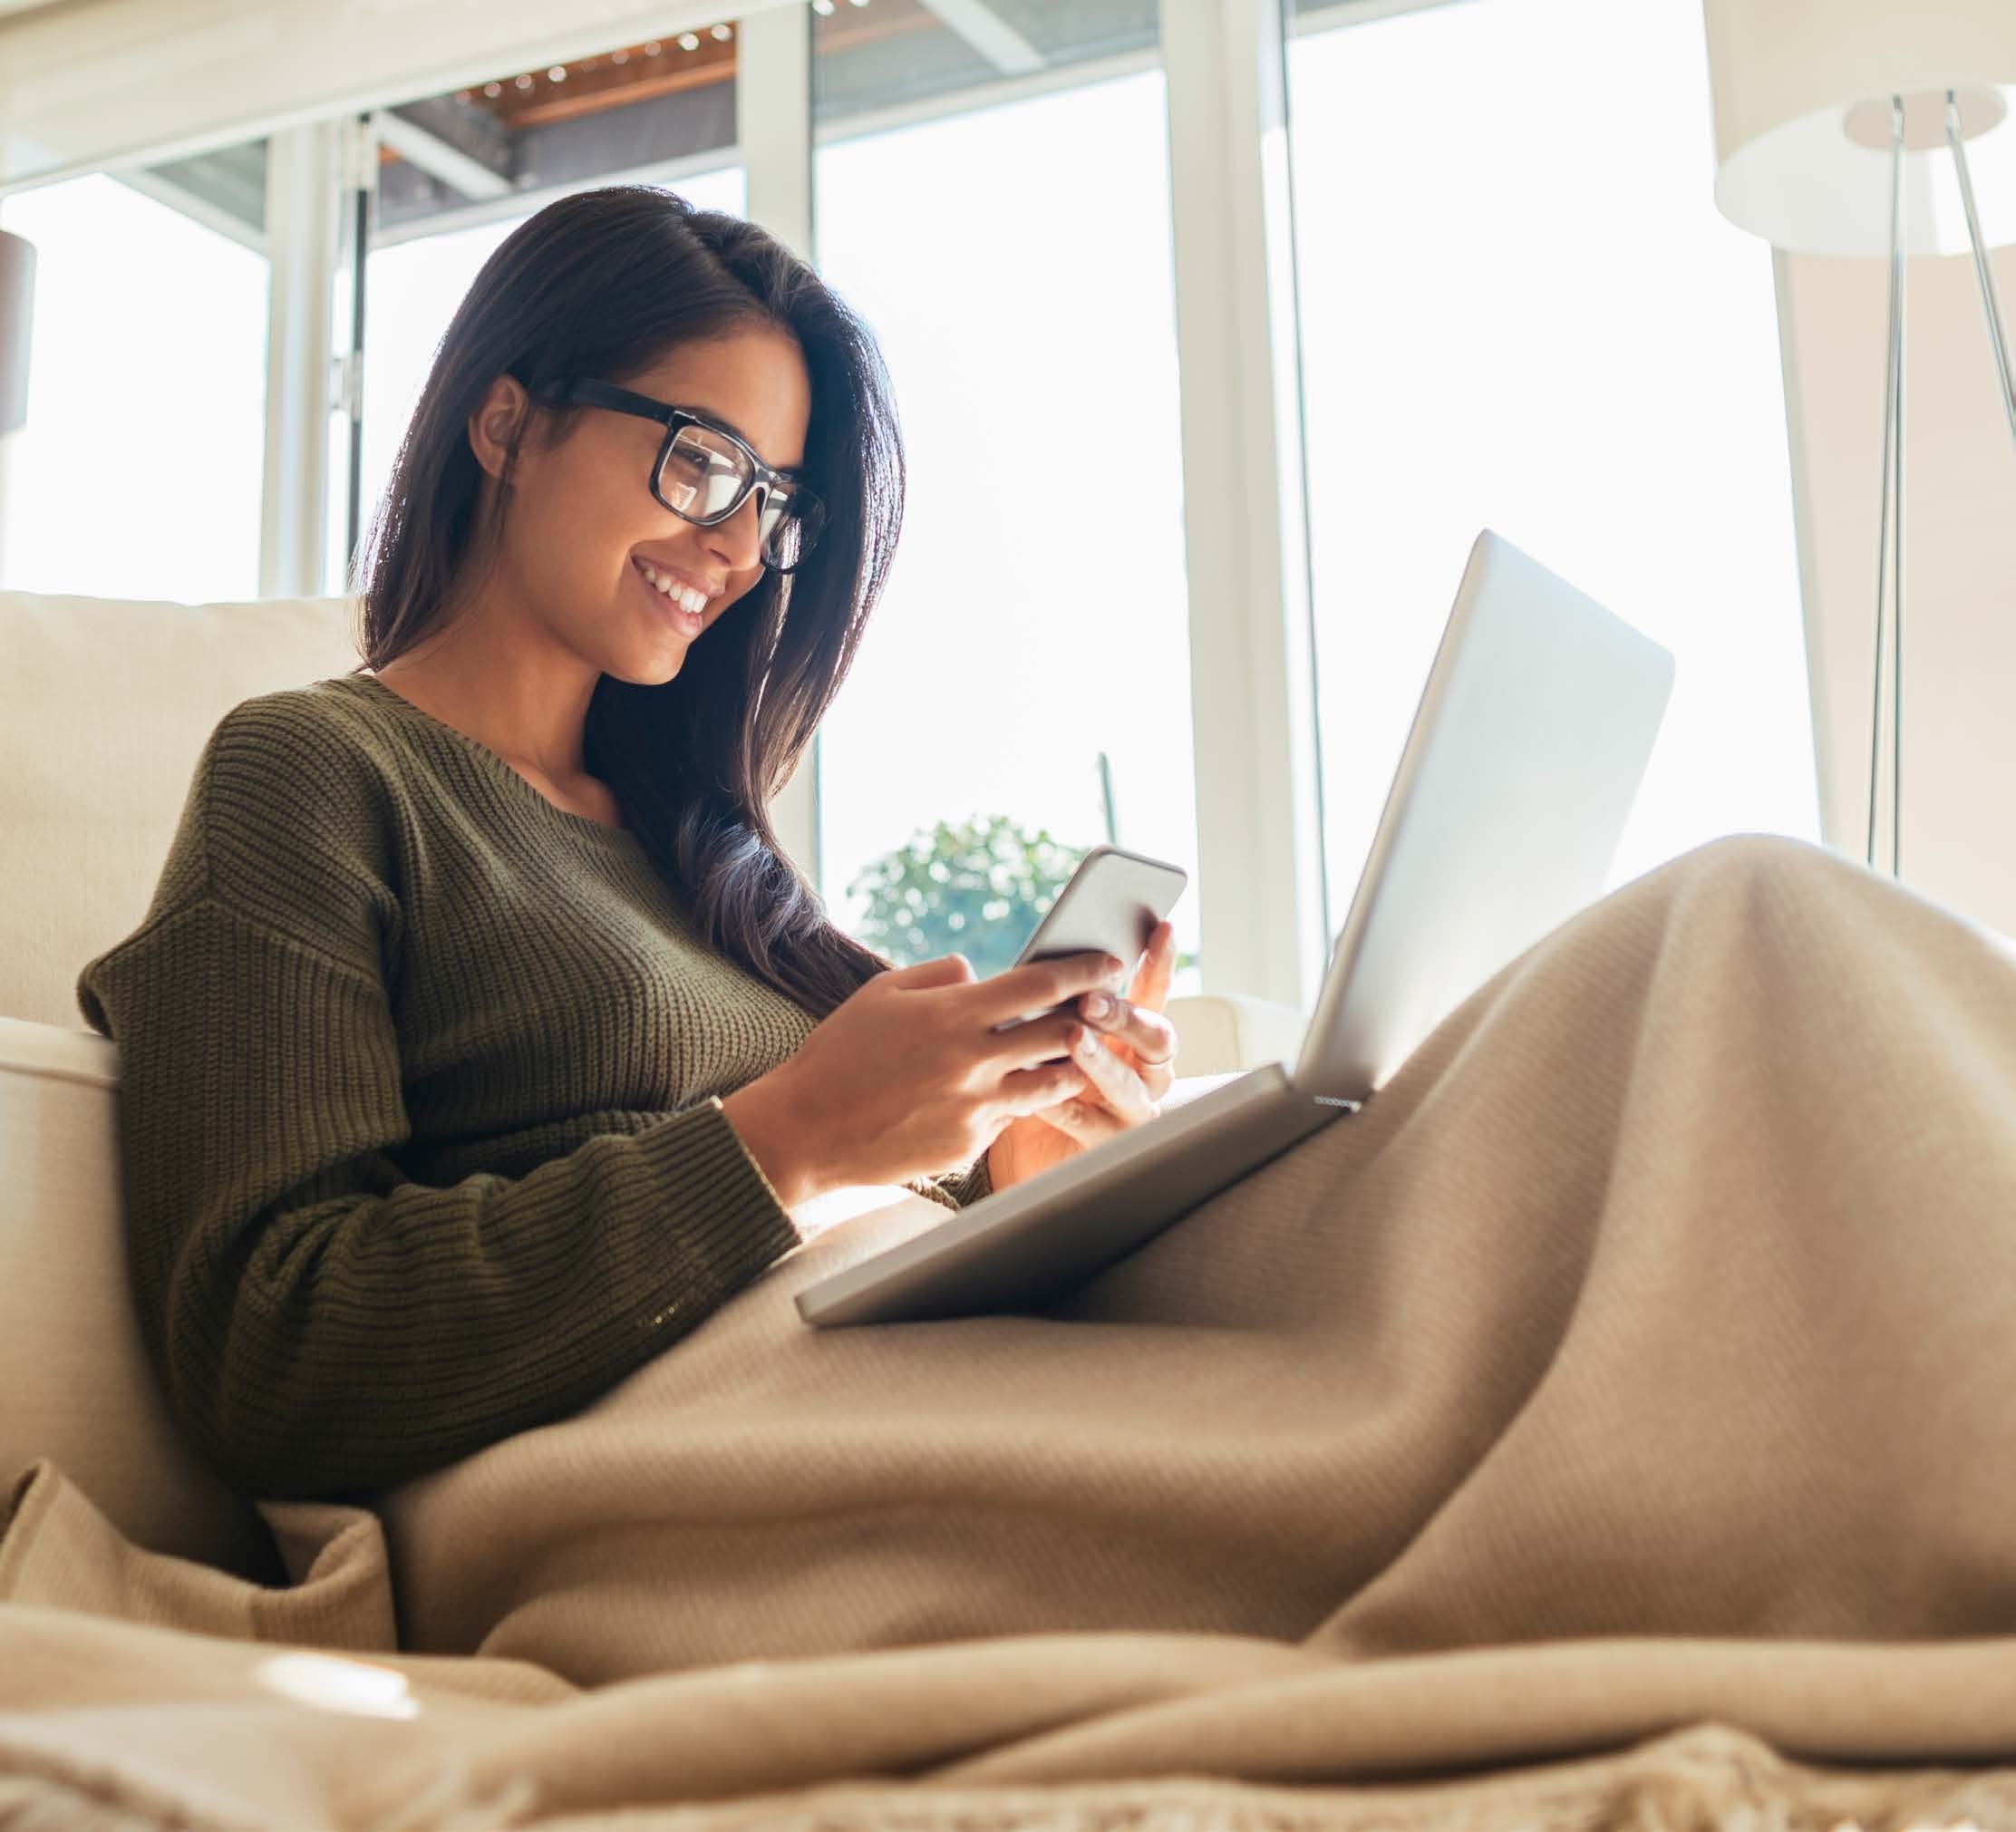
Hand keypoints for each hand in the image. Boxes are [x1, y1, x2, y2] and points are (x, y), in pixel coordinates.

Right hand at [721, 951, 1126, 1206]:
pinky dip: (1012, 1103)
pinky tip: (1002, 1094)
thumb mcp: (882, 994)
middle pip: (1062, 1033)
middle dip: (1090, 1018)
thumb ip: (939, 976)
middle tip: (1104, 1009)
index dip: (1085, 970)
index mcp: (952, 1015)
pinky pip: (1008, 1119)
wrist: (805, 1130)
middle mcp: (973, 1062)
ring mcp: (974, 1110)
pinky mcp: (968, 1148)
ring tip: (1069, 1054)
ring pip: (1051, 1084)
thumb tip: (980, 974)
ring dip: (1067, 1066)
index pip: (1041, 984)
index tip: (1111, 962)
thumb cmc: (839, 1054)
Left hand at [986, 921, 1180, 1193]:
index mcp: (1134, 1035)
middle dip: (1126, 1016)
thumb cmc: (1034, 1078)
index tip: (1159, 927)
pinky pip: (1090, 1123)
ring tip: (1074, 1040)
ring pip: (1131, 1085)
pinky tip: (1042, 1094)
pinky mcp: (1108, 1147)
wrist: (1016, 1152)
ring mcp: (1132, 1111)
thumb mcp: (1040, 1033)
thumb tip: (1037, 965)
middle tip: (1091, 1000)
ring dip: (1103, 1060)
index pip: (1154, 993)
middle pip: (1156, 1039)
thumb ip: (1048, 1002)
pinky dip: (1066, 1104)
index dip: (1160, 962)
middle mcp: (1145, 1072)